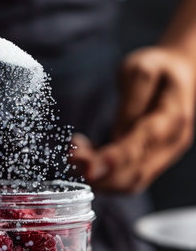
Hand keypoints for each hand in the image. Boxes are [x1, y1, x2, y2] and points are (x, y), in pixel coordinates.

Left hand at [69, 47, 195, 192]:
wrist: (180, 73)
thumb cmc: (158, 68)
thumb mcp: (141, 69)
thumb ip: (131, 102)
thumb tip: (117, 135)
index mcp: (171, 117)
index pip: (141, 144)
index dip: (115, 159)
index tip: (89, 167)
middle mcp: (171, 143)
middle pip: (136, 172)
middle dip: (101, 174)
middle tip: (72, 163)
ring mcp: (163, 155)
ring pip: (131, 181)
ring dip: (100, 180)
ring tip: (73, 164)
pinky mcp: (151, 161)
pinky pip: (127, 177)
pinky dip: (104, 176)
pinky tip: (84, 160)